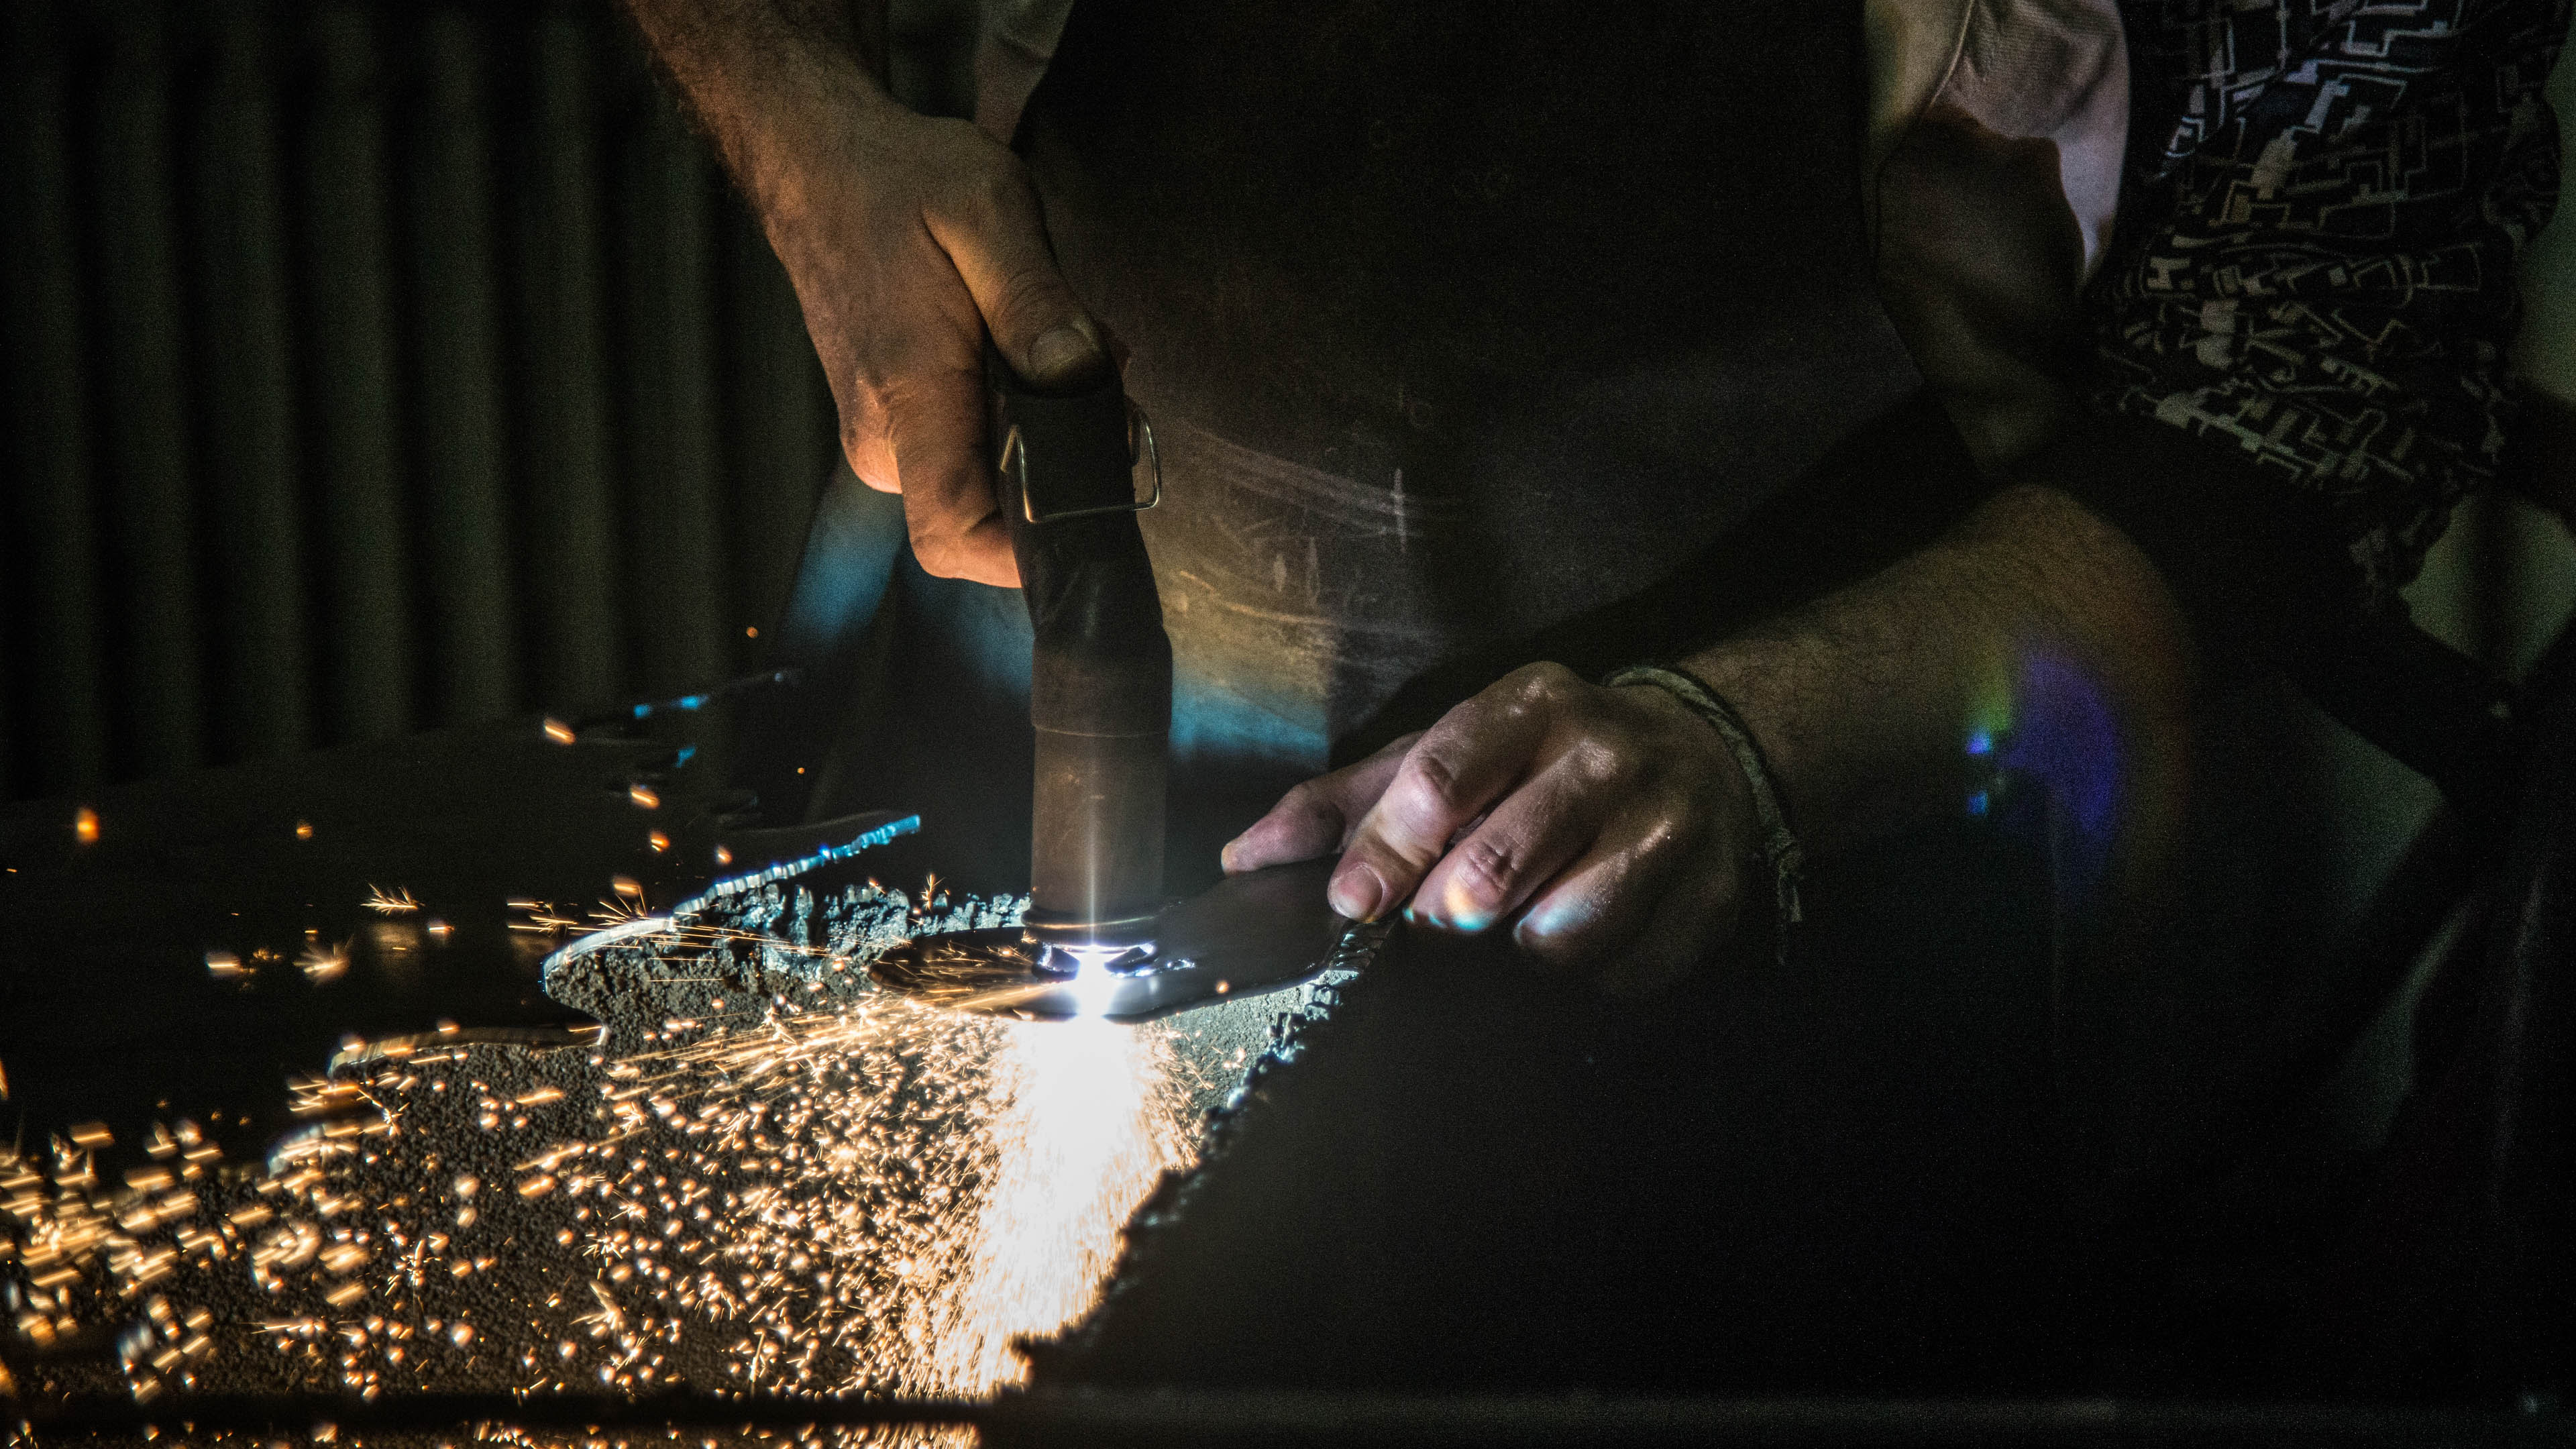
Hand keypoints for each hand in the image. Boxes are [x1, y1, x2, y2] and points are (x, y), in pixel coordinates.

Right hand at [752, 86, 1107, 586]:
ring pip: (993, 477)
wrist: (820, 168)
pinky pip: (975, 448)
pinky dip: (1019, 410)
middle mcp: (888, 442)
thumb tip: (1083, 375)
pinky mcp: (898, 424)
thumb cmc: (898, 182)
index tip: (1092, 506)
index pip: (956, 536)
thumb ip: (1038, 303)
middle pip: (997, 511)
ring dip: (1045, 425)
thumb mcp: (988, 214)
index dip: (1026, 552)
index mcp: (907, 400)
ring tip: (1046, 338)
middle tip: (1088, 364)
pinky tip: (1022, 345)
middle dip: (1064, 457)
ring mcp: (889, 439)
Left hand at [1222, 662, 1755, 992]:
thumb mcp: (1447, 754)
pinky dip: (1591, 979)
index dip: (1386, 848)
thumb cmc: (1539, 765)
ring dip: (1521, 951)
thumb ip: (1345, 804)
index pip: (1443, 776)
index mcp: (1528, 706)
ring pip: (1567, 928)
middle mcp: (1603, 754)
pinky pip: (1627, 972)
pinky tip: (1588, 946)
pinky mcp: (1712, 895)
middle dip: (1447, 912)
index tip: (1351, 904)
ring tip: (1517, 933)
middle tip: (1434, 927)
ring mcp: (1668, 823)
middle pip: (1500, 861)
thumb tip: (1243, 859)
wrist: (1697, 759)